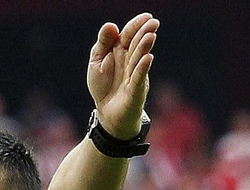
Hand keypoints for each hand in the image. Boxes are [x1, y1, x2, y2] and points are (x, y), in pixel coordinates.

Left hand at [87, 12, 158, 139]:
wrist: (107, 113)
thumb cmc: (104, 86)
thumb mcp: (96, 63)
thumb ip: (102, 44)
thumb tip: (110, 25)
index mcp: (120, 51)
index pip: (129, 35)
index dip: (137, 25)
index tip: (146, 17)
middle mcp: (130, 61)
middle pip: (137, 44)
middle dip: (144, 33)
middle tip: (153, 23)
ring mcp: (135, 75)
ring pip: (139, 59)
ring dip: (144, 48)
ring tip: (150, 36)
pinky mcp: (135, 90)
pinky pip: (139, 78)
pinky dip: (142, 68)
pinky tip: (148, 58)